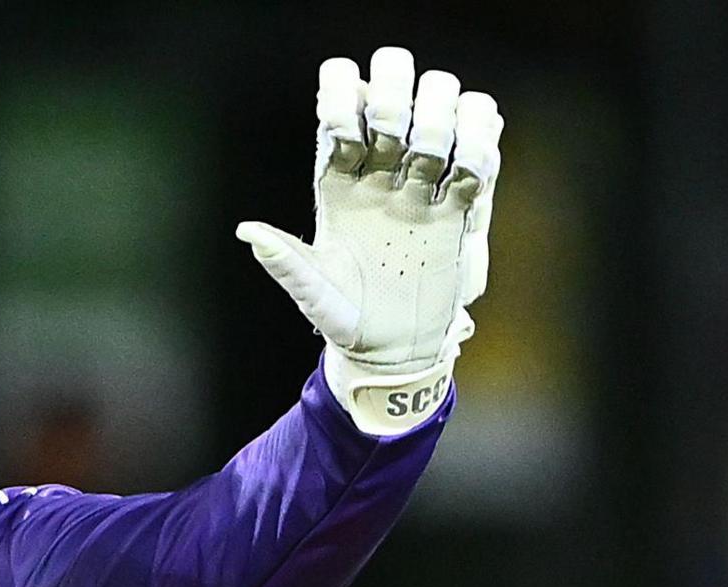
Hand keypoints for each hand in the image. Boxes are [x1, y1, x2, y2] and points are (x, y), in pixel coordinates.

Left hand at [236, 46, 502, 434]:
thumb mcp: (315, 293)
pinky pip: (476, 156)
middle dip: (397, 97)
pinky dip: (481, 144)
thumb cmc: (344, 319)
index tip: (350, 120)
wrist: (395, 348)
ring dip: (443, 115)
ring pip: (438, 115)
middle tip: (397, 132)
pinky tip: (470, 167)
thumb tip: (246, 231)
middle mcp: (377, 174)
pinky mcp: (457, 205)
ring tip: (435, 151)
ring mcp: (419, 185)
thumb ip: (287, 261)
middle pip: (391, 102)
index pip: (337, 117)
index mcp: (336, 184)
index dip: (341, 98)